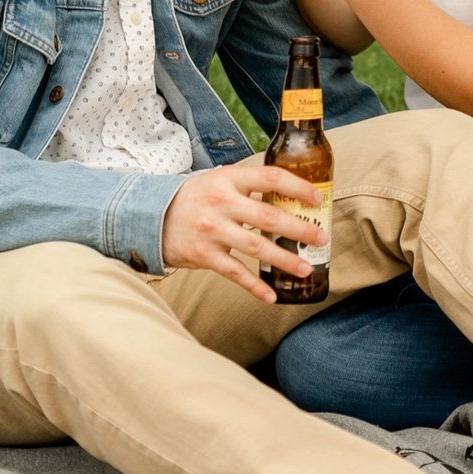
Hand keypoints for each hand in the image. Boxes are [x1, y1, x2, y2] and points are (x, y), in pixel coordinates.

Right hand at [159, 163, 328, 302]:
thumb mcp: (219, 181)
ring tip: (306, 268)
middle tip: (321, 238)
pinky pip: (235, 272)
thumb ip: (249, 186)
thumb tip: (289, 193)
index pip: (270, 177)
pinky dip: (254, 286)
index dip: (297, 187)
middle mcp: (222, 203)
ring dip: (284, 260)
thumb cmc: (195, 197)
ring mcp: (212, 230)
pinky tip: (272, 296)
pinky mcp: (204, 255)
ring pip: (256, 247)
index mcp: (229, 179)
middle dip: (299, 229)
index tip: (317, 198)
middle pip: (269, 216)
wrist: (151, 216)